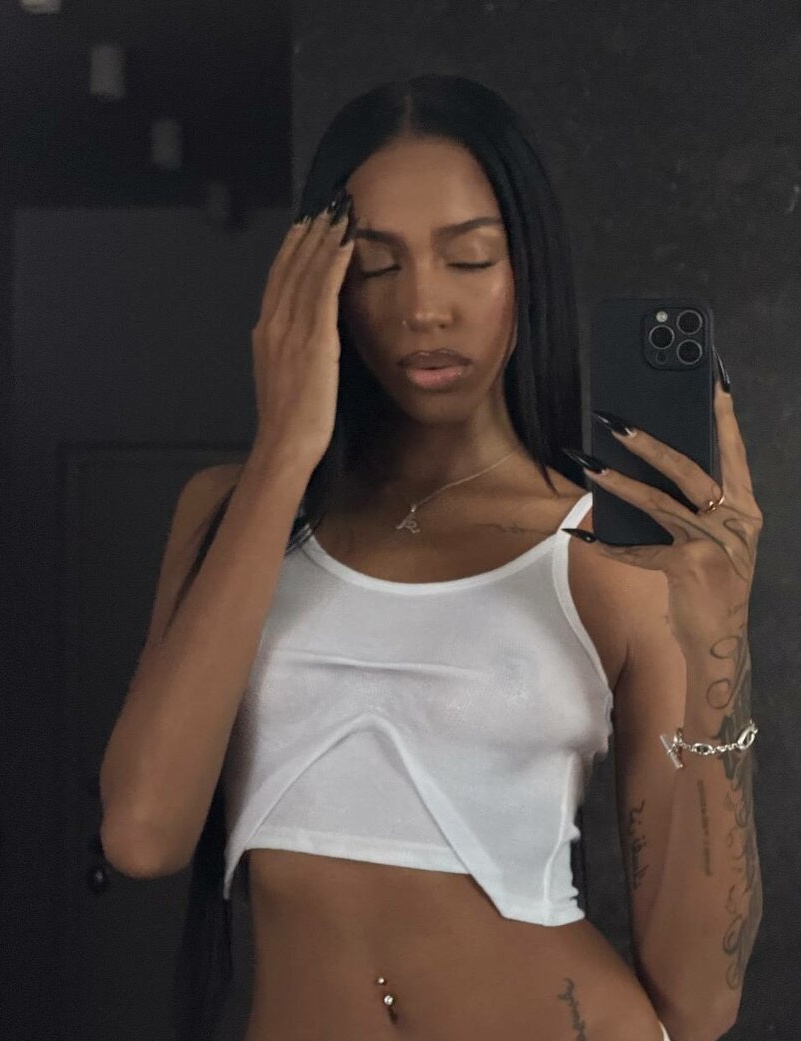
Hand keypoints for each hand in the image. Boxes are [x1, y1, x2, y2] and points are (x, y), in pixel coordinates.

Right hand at [250, 189, 355, 469]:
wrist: (285, 445)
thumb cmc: (290, 423)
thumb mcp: (284, 378)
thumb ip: (289, 352)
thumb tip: (302, 339)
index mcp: (265, 332)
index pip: (279, 279)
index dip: (293, 248)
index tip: (306, 224)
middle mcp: (274, 324)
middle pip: (291, 267)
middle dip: (309, 234)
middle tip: (327, 205)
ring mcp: (292, 331)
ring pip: (307, 273)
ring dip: (324, 239)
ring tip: (340, 213)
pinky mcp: (315, 340)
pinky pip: (324, 292)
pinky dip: (334, 263)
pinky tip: (346, 242)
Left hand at [562, 362, 762, 645]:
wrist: (720, 644)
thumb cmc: (713, 588)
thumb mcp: (718, 543)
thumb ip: (698, 510)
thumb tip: (656, 470)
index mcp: (745, 510)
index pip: (734, 455)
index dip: (724, 419)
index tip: (712, 383)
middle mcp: (736, 522)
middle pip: (691, 470)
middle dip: (651, 443)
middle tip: (616, 423)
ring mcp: (714, 545)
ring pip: (661, 502)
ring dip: (620, 483)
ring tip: (589, 466)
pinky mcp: (690, 568)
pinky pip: (640, 551)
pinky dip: (609, 546)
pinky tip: (581, 537)